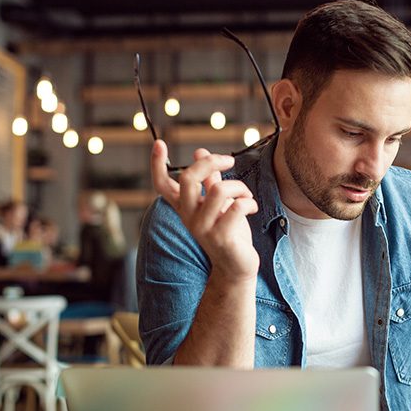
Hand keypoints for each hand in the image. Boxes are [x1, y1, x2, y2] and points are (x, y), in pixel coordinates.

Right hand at [151, 140, 258, 281]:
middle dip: (211, 162)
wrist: (236, 268)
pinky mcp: (222, 237)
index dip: (157, 164)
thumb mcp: (218, 204)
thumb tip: (200, 152)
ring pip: (219, 190)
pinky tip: (252, 208)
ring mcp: (203, 228)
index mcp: (185, 207)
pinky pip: (237, 207)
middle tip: (229, 160)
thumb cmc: (229, 233)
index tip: (159, 143)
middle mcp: (189, 217)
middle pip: (188, 178)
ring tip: (247, 195)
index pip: (162, 185)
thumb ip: (209, 180)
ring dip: (239, 187)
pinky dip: (249, 202)